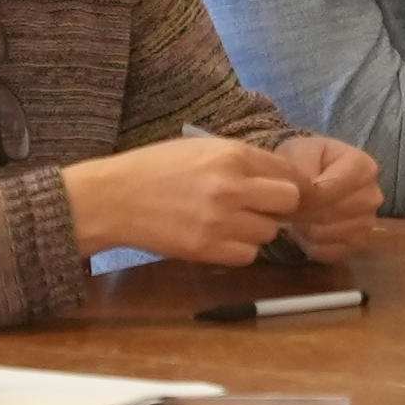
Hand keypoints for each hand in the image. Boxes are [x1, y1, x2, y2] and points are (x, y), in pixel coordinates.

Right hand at [61, 134, 304, 265]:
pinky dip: (239, 250)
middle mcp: (231, 187)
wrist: (114, 198)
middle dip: (279, 206)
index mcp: (231, 155)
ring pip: (269, 232)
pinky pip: (247, 255)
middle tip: (260, 207)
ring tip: (230, 222)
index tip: (283, 190)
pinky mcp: (207, 249)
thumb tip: (280, 177)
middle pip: (288, 201)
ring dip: (256, 229)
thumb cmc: (156, 168)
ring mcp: (220, 221)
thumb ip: (241, 160)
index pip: (288, 171)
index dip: (290, 182)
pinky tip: (219, 238)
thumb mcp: (201, 148)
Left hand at [271, 134, 385, 259]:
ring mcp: (368, 223)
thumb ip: (299, 169)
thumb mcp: (301, 151)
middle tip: (286, 206)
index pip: (327, 191)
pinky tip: (304, 229)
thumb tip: (299, 195)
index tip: (284, 194)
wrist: (319, 173)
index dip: (301, 196)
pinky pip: (326, 253)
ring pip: (323, 235)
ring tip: (295, 214)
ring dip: (302, 228)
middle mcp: (373, 196)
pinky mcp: (358, 245)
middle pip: (327, 214)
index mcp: (364, 167)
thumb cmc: (310, 158)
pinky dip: (308, 244)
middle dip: (301, 212)